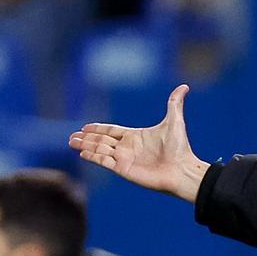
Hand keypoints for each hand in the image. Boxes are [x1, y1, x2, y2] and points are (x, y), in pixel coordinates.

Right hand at [69, 84, 210, 201]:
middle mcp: (128, 147)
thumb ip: (174, 103)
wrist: (182, 170)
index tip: (85, 126)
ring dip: (85, 145)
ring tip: (72, 142)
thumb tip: (184, 86)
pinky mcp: (123, 170)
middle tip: (72, 136)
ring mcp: (124, 159)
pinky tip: (82, 153)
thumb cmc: (179, 148)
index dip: (98, 128)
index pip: (112, 130)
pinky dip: (92, 157)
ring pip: (99, 149)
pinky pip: (104, 162)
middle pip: (102, 140)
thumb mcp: (175, 121)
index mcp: (135, 136)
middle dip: (87, 138)